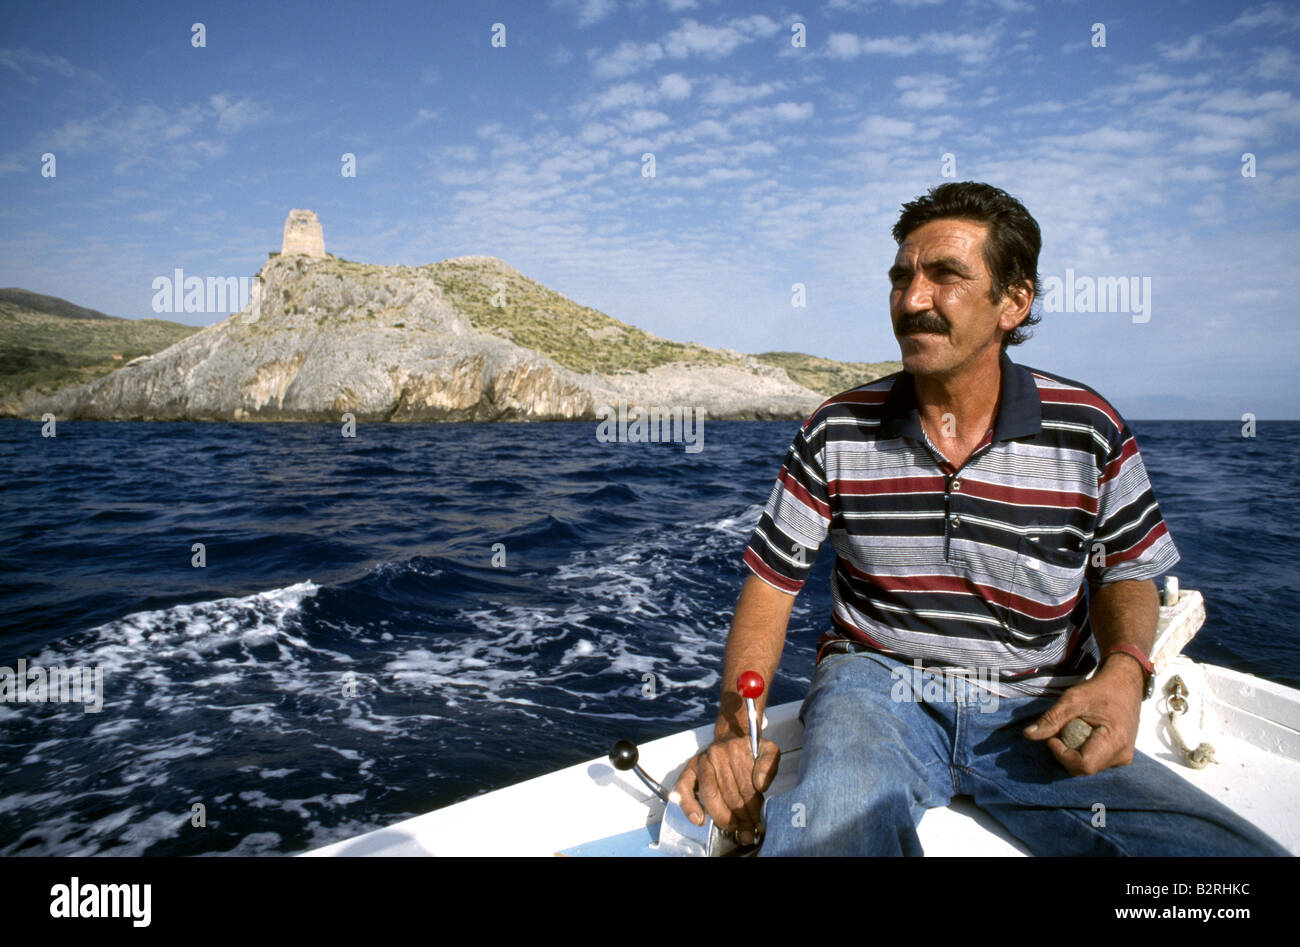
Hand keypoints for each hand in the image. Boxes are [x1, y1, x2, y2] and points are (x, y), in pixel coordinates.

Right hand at [672, 735, 779, 843]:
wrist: (731, 736)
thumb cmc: (749, 751)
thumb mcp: (768, 750)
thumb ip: (769, 765)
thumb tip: (760, 786)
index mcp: (737, 750)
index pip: (747, 786)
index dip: (754, 809)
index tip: (758, 824)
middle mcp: (716, 755)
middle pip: (729, 793)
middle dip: (740, 817)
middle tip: (747, 831)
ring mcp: (701, 762)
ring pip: (710, 794)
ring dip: (721, 816)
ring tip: (731, 827)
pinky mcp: (689, 770)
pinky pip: (684, 789)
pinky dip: (689, 806)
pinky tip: (700, 820)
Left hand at [1022, 657, 1143, 775]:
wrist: (1125, 685)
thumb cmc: (1100, 690)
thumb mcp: (1073, 699)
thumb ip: (1052, 719)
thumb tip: (1028, 735)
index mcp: (1115, 741)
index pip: (1083, 764)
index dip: (1062, 755)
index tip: (1053, 738)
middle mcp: (1122, 756)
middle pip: (1083, 769)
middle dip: (1065, 754)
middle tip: (1061, 731)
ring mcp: (1122, 758)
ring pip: (1087, 768)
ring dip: (1072, 753)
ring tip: (1073, 730)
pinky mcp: (1119, 757)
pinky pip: (1094, 763)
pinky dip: (1082, 752)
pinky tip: (1082, 735)